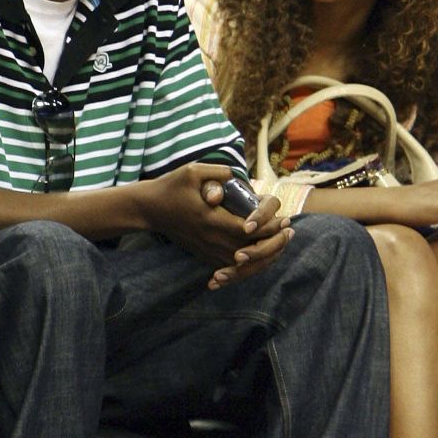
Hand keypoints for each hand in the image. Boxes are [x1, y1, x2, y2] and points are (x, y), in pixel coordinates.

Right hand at [143, 163, 293, 288]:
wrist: (149, 209)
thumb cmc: (171, 187)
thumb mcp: (191, 171)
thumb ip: (217, 173)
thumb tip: (238, 177)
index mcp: (209, 219)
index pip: (246, 230)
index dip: (267, 227)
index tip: (283, 219)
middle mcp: (209, 238)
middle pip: (248, 249)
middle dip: (272, 242)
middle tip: (289, 231)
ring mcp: (206, 249)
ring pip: (241, 262)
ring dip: (264, 255)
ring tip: (281, 243)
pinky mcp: (203, 254)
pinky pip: (230, 265)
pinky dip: (249, 264)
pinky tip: (263, 255)